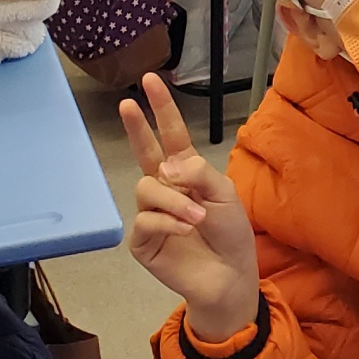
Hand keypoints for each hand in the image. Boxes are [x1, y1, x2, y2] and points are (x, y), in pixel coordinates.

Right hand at [119, 75, 259, 340]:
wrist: (229, 277)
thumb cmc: (231, 235)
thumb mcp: (225, 195)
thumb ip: (198, 173)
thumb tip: (166, 165)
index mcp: (186, 173)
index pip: (171, 134)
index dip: (162, 108)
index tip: (150, 80)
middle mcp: (165, 188)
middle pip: (144, 152)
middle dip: (137, 127)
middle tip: (128, 104)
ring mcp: (151, 214)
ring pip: (147, 188)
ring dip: (174, 200)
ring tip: (198, 217)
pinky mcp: (143, 240)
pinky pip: (146, 220)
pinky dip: (168, 222)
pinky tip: (185, 231)